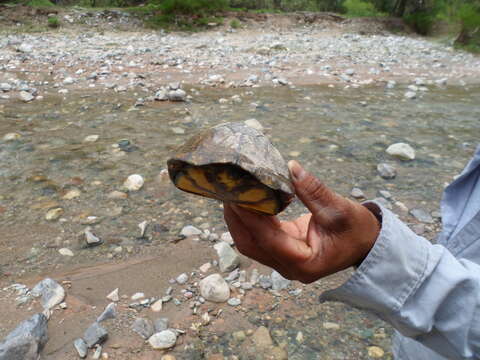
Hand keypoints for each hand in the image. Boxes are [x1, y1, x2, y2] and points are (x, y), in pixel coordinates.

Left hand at [223, 160, 379, 282]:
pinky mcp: (282, 253)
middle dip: (235, 218)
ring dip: (238, 219)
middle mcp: (289, 268)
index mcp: (304, 263)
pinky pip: (258, 238)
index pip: (266, 239)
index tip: (235, 194)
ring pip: (250, 243)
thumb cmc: (357, 230)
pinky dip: (249, 220)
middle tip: (226, 190)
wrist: (367, 245)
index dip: (248, 216)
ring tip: (231, 192)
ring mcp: (284, 262)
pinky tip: (245, 200)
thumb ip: (314, 191)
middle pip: (250, 245)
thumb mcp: (340, 209)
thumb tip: (290, 167)